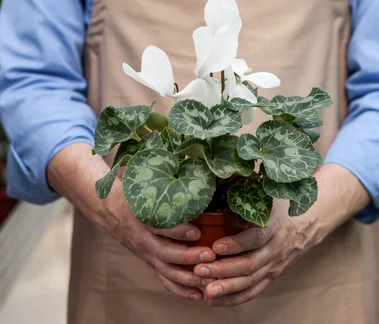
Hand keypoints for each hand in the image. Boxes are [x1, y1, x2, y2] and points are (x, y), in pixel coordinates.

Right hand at [47, 144, 215, 301]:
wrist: (105, 206)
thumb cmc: (131, 187)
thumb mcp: (140, 175)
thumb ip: (159, 166)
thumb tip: (187, 148)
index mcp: (139, 214)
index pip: (159, 226)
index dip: (177, 230)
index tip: (196, 231)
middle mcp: (141, 236)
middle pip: (164, 253)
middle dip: (188, 256)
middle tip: (210, 255)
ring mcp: (145, 250)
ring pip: (165, 270)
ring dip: (188, 276)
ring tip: (210, 277)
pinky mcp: (149, 259)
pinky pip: (163, 278)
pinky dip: (180, 288)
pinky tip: (199, 293)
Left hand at [194, 200, 314, 306]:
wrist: (307, 224)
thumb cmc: (280, 205)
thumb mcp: (268, 195)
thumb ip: (249, 192)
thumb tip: (223, 180)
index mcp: (274, 226)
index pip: (256, 238)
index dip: (236, 244)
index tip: (215, 246)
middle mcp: (276, 248)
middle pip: (250, 264)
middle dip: (223, 270)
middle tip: (200, 270)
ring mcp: (274, 265)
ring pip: (250, 281)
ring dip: (227, 288)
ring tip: (206, 290)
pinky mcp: (272, 276)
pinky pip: (253, 291)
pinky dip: (234, 298)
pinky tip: (215, 300)